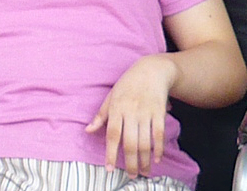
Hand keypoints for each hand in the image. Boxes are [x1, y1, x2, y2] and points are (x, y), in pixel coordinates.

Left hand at [86, 54, 178, 175]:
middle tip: (132, 175)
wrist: (151, 70)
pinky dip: (159, 148)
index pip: (112, 135)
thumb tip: (87, 131)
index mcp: (117, 108)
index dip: (110, 153)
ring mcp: (146, 112)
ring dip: (145, 160)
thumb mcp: (111, 96)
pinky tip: (157, 159)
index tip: (109, 168)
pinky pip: (159, 134)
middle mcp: (131, 112)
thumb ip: (100, 116)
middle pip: (130, 143)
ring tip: (144, 172)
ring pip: (145, 142)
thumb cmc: (128, 84)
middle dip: (130, 163)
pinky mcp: (159, 112)